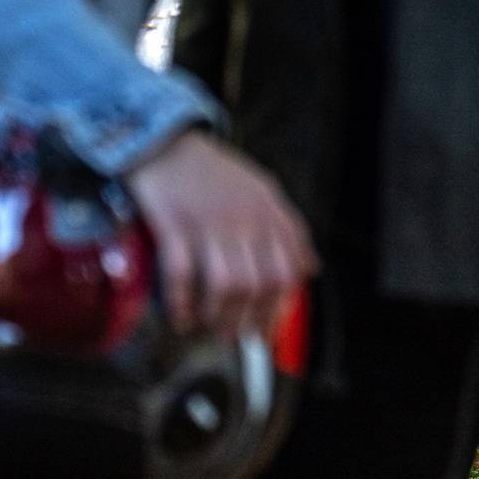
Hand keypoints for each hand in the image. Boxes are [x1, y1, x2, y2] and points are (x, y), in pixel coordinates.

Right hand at [123, 130, 317, 342]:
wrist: (167, 142)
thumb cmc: (214, 172)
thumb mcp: (263, 190)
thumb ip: (288, 228)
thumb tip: (311, 268)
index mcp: (269, 211)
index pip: (288, 270)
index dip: (280, 307)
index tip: (267, 330)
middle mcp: (245, 218)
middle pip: (259, 284)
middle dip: (249, 319)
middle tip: (235, 336)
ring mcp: (211, 222)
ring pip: (226, 285)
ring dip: (219, 316)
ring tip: (210, 329)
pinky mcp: (175, 225)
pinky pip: (181, 275)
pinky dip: (182, 304)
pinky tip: (182, 318)